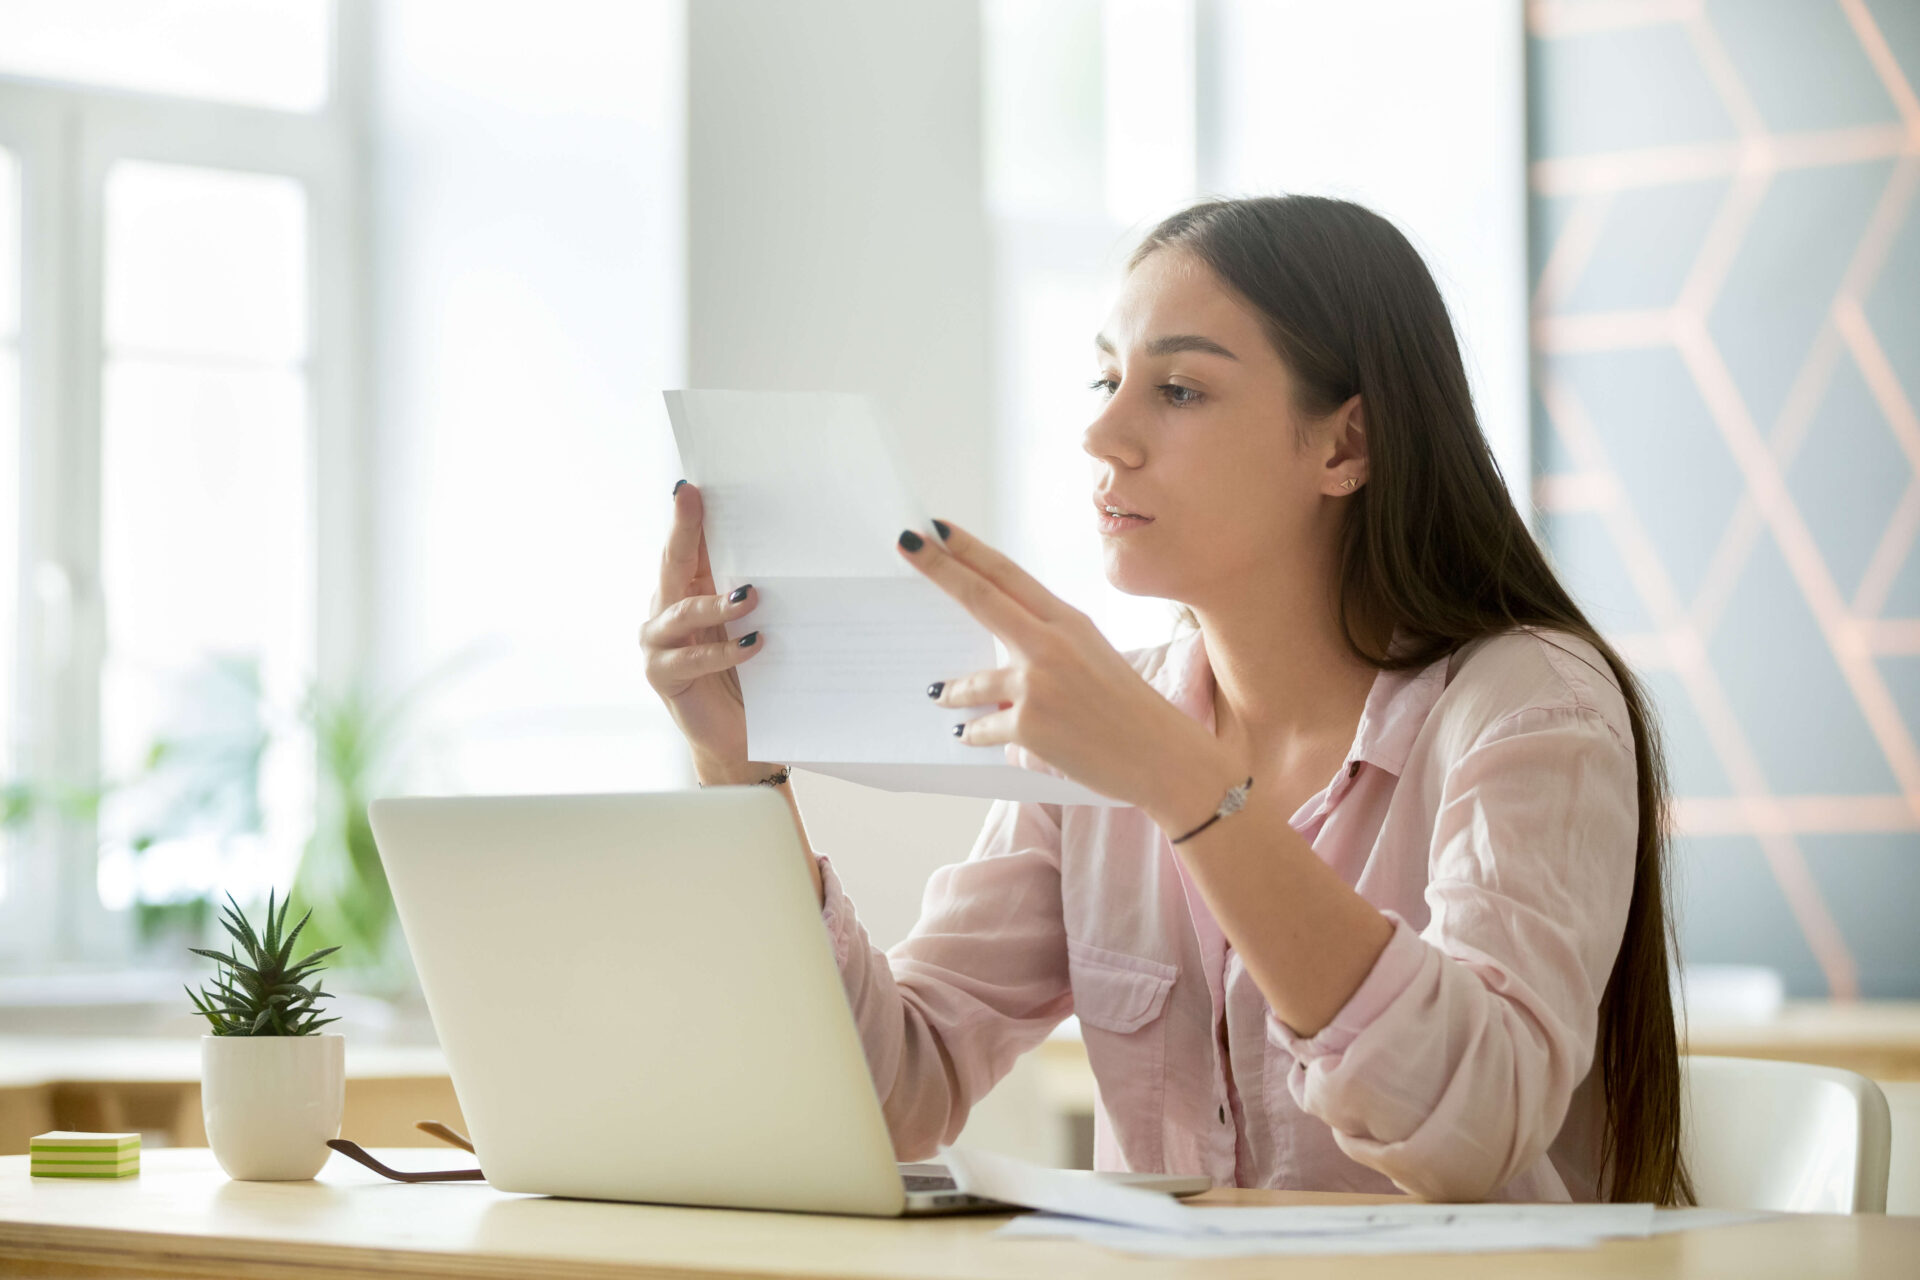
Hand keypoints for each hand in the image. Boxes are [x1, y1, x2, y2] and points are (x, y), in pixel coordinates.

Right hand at [640, 482, 771, 773]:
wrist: (739, 738)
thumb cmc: (751, 675)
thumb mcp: (755, 624)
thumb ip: (755, 592)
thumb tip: (787, 550)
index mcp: (689, 588)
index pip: (689, 545)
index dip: (688, 515)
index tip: (692, 486)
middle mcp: (666, 608)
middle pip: (672, 562)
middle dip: (683, 530)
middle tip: (692, 500)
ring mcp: (658, 642)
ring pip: (681, 610)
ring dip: (715, 602)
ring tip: (750, 596)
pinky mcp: (662, 675)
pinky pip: (693, 658)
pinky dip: (724, 651)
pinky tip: (754, 644)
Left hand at [897, 520, 1216, 809]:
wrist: (1162, 756)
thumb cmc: (1127, 708)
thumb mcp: (1092, 655)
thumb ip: (1044, 643)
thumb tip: (996, 647)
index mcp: (1068, 620)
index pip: (1008, 574)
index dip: (970, 549)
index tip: (938, 528)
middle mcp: (1051, 643)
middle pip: (980, 596)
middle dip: (938, 567)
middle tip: (906, 541)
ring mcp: (1038, 683)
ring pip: (970, 682)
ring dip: (950, 690)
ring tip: (938, 693)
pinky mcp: (1029, 724)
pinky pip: (982, 727)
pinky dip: (974, 733)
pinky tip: (969, 735)